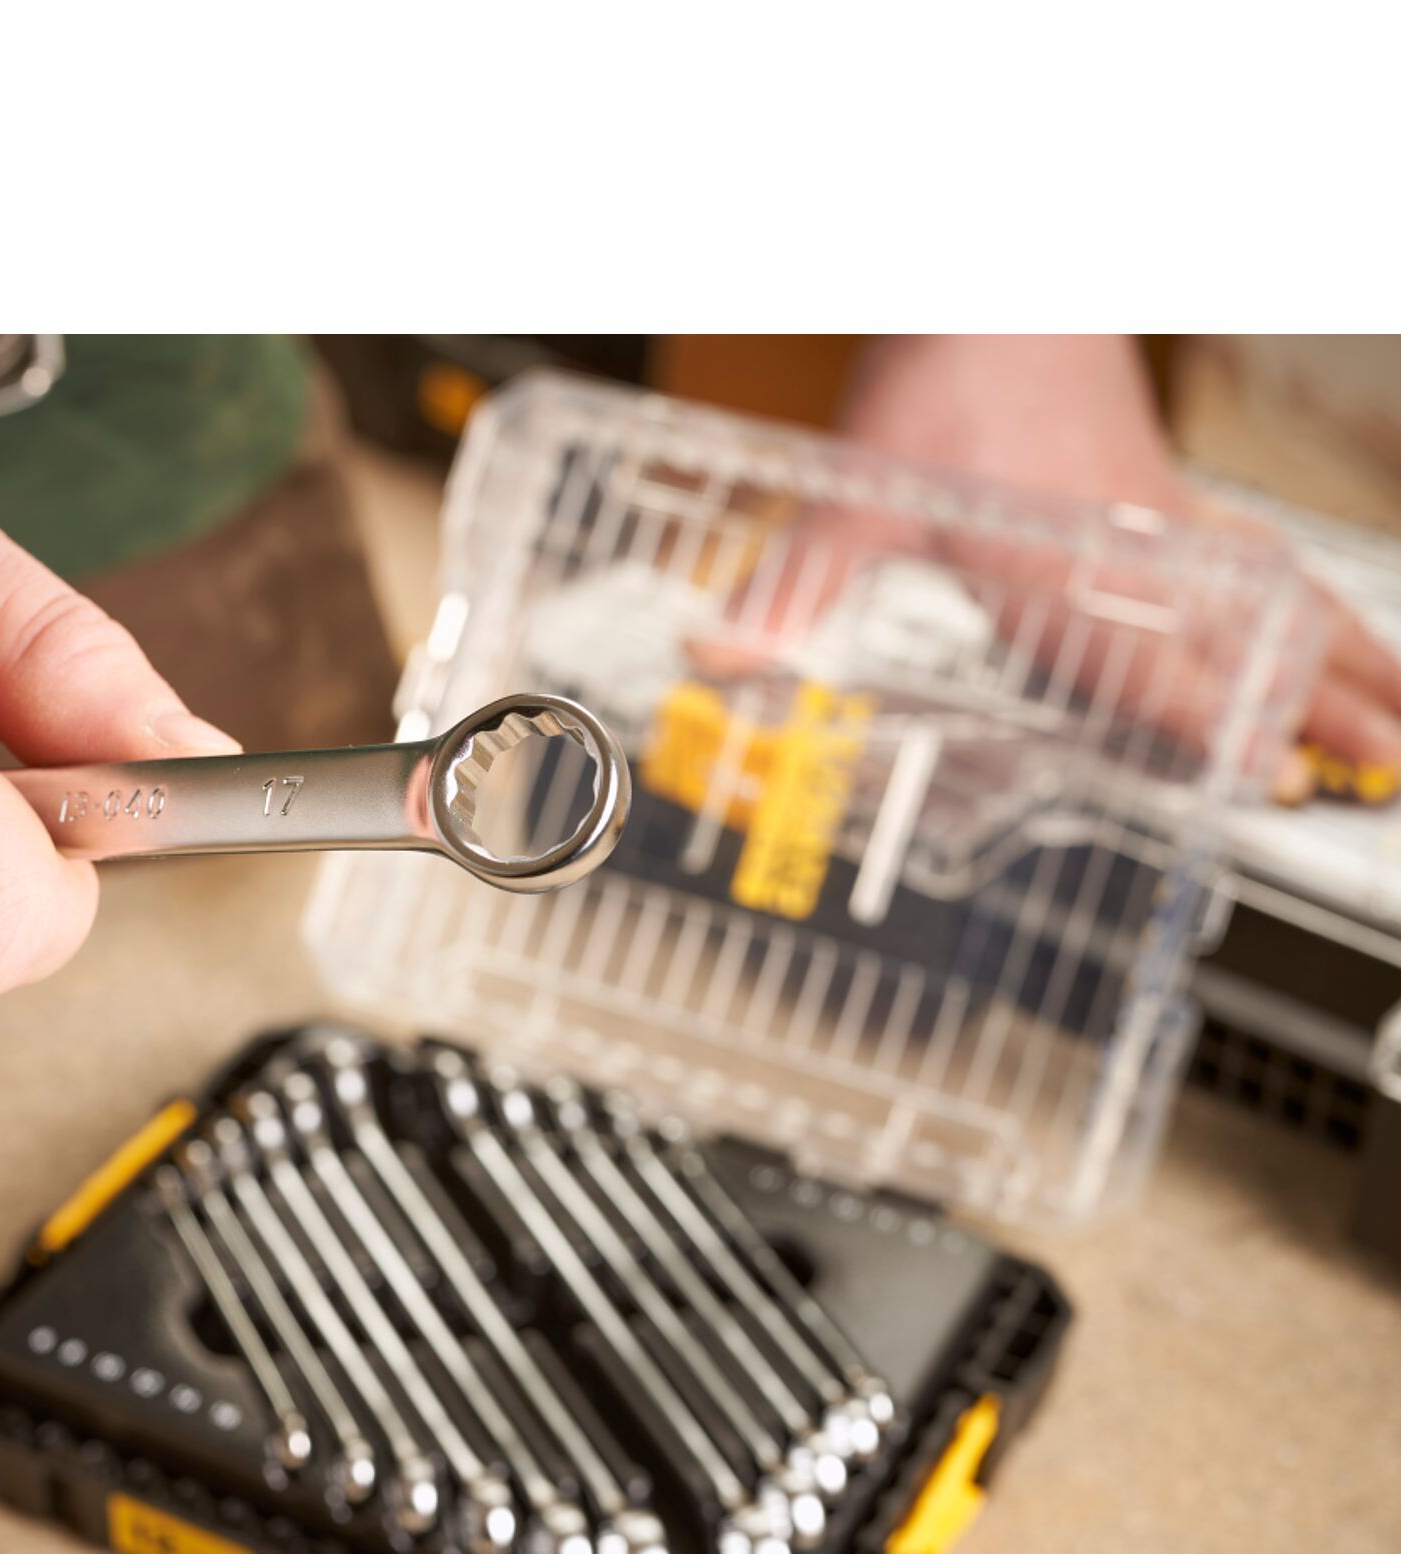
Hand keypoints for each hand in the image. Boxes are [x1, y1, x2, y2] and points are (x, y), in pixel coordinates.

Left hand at [838, 336, 1400, 782]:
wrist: (994, 287)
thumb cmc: (932, 389)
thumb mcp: (850, 497)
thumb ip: (792, 587)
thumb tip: (714, 654)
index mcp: (1053, 563)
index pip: (1147, 658)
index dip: (1210, 720)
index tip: (1267, 770)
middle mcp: (1125, 549)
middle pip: (1237, 640)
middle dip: (1309, 711)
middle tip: (1379, 773)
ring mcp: (1160, 523)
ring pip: (1270, 600)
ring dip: (1339, 664)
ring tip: (1397, 726)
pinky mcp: (1169, 498)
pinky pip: (1257, 559)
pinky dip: (1308, 605)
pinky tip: (1336, 633)